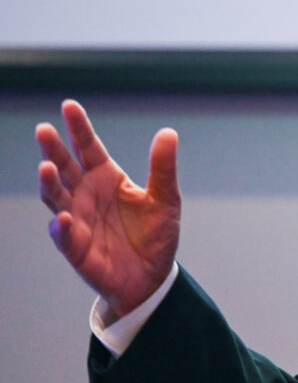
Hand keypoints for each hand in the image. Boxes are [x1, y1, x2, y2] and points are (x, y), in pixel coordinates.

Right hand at [36, 100, 181, 318]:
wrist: (152, 276)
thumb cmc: (155, 234)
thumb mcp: (166, 198)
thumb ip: (164, 167)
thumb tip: (168, 132)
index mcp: (107, 178)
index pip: (89, 148)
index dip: (78, 128)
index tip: (68, 105)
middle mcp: (86, 195)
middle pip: (65, 167)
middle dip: (54, 149)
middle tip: (44, 129)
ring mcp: (77, 220)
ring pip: (56, 197)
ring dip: (49, 183)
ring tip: (47, 167)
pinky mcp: (76, 248)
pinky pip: (64, 236)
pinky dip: (61, 227)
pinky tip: (62, 218)